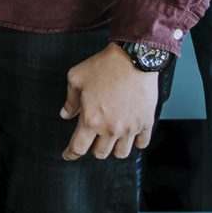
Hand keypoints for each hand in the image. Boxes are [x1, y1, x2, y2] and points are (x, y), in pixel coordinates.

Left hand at [61, 44, 159, 159]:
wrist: (132, 57)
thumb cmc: (103, 66)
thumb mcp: (76, 78)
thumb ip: (70, 100)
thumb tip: (65, 115)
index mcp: (91, 120)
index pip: (78, 148)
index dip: (70, 154)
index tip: (68, 155)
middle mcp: (110, 128)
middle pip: (100, 153)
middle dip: (93, 148)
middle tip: (92, 139)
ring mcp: (130, 128)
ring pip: (121, 153)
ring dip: (114, 148)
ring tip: (111, 138)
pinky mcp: (146, 122)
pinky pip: (142, 143)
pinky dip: (136, 142)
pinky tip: (131, 136)